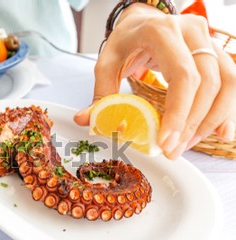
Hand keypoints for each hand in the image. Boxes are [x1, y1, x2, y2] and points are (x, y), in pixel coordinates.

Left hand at [74, 3, 235, 159]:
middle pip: (207, 83)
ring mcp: (208, 40)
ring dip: (209, 121)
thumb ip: (100, 93)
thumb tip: (85, 120)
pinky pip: (232, 83)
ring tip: (185, 146)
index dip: (178, 112)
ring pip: (226, 84)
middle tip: (172, 151)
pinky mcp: (216, 52)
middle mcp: (191, 32)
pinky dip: (226, 111)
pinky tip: (221, 132)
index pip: (182, 76)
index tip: (166, 142)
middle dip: (191, 124)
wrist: (143, 22)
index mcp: (161, 32)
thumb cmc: (126, 42)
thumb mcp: (107, 63)